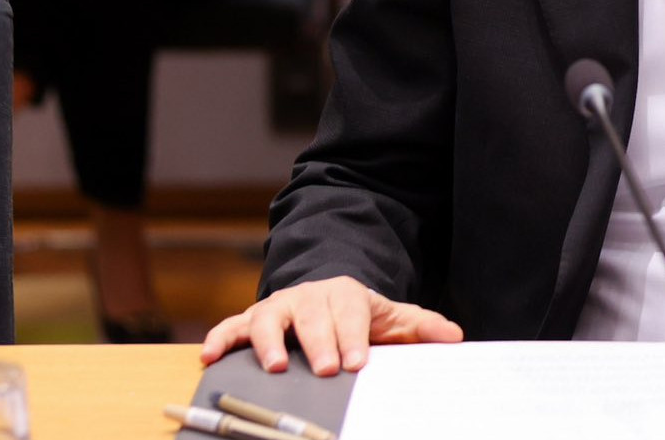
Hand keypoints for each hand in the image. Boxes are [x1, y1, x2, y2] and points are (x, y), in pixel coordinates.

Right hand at [201, 277, 462, 376]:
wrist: (326, 297)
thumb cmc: (358, 316)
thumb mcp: (392, 319)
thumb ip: (421, 327)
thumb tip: (455, 337)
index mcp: (345, 295)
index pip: (351, 313)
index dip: (354, 336)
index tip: (358, 362)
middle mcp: (308, 297)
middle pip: (313, 316)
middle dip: (319, 342)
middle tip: (326, 369)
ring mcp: (277, 307)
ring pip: (269, 318)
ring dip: (269, 342)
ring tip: (275, 366)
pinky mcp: (251, 320)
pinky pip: (232, 326)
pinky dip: (219, 338)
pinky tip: (210, 355)